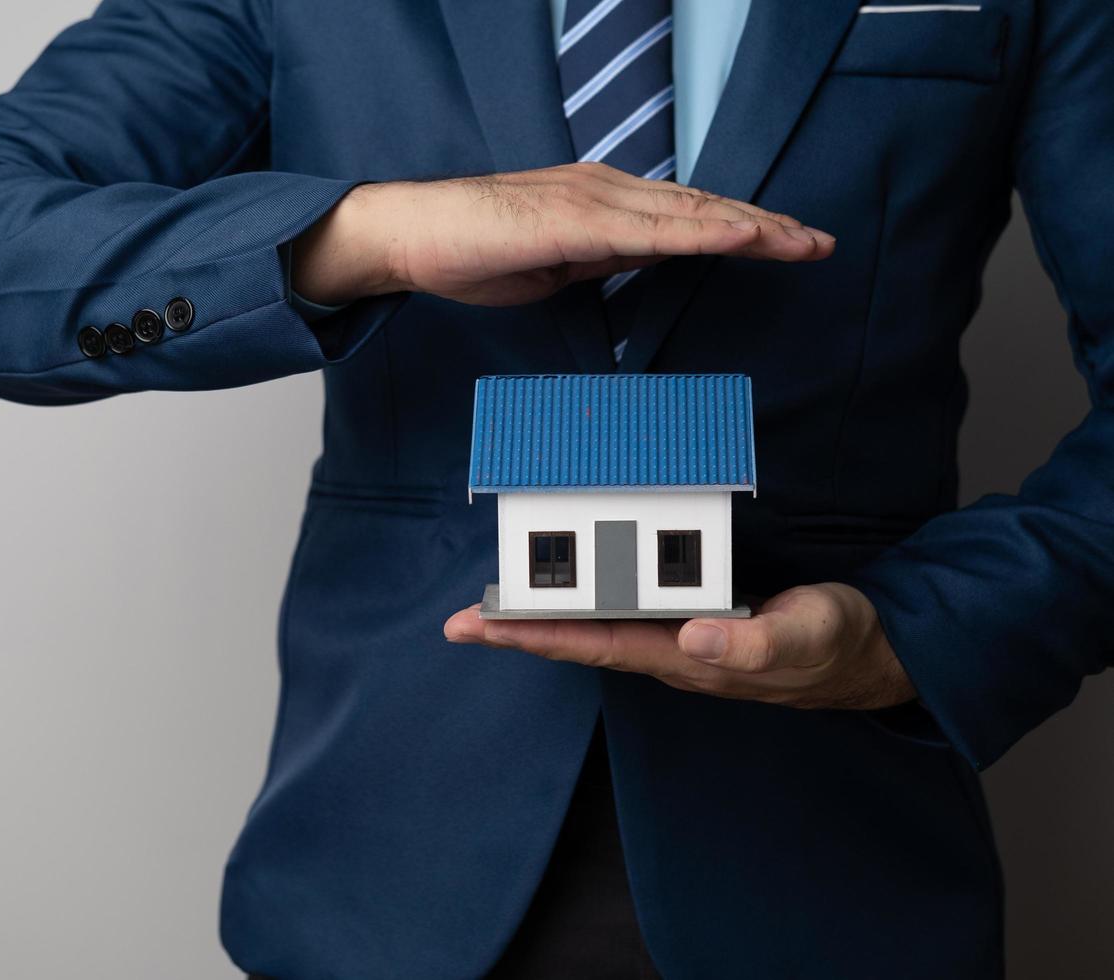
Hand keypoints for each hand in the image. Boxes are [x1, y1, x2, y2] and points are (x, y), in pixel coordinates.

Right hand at [290, 162, 834, 306]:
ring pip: (689, 215)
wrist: (408, 233)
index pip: (684, 214)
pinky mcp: (575, 220)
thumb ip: (596, 256)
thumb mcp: (551, 262)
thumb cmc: (465, 249)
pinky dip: (703, 234)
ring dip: (752, 228)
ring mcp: (592, 200)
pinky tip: (742, 240)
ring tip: (802, 242)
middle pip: (702, 208)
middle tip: (820, 243)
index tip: (786, 243)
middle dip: (766, 226)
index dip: (739, 227)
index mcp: (599, 200)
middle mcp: (605, 189)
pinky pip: (653, 231)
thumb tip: (633, 261)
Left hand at [441, 583, 917, 710]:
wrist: (871, 651)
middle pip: (578, 638)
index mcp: (685, 655)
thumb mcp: (803, 638)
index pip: (592, 643)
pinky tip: (565, 587)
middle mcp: (670, 649)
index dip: (532, 635)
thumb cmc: (834, 645)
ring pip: (596, 623)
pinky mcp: (694, 616)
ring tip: (494, 603)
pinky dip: (588, 595)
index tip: (477, 627)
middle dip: (517, 629)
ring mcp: (679, 636)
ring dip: (545, 614)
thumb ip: (754, 641)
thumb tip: (694, 634)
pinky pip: (626, 605)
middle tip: (457, 620)